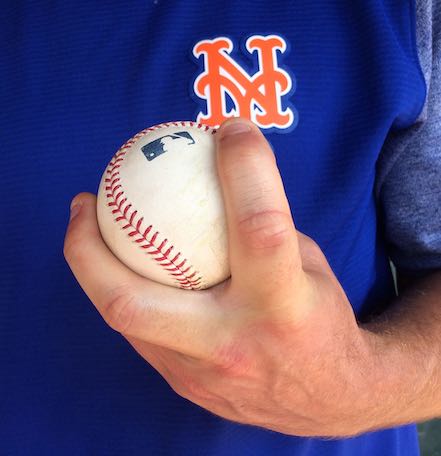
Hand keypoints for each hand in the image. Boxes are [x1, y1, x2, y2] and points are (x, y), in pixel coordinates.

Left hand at [64, 118, 378, 437]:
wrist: (328, 397)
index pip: (258, 225)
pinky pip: (142, 332)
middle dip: (88, 247)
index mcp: (283, 306)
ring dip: (92, 268)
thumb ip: (262, 225)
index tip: (230, 129)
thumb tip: (222, 177)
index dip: (243, 165)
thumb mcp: (308, 264)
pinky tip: (129, 267)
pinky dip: (131, 290)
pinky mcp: (186, 387)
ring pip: (123, 320)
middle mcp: (232, 344)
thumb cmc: (321, 318)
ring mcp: (200, 374)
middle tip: (82, 201)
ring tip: (87, 229)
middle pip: (134, 300)